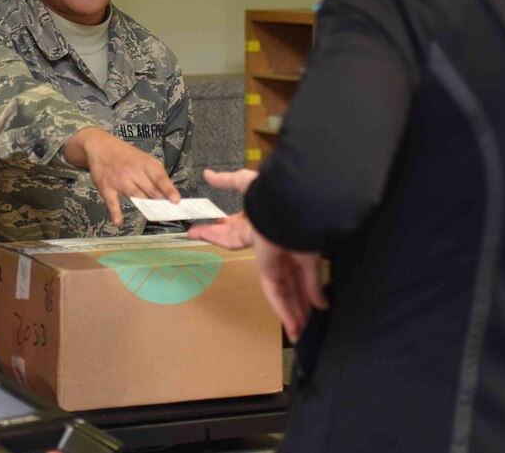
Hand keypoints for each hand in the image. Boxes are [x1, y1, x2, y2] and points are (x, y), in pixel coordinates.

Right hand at [63, 127, 179, 225]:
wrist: (100, 146)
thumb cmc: (126, 155)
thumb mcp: (143, 159)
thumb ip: (155, 174)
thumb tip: (168, 193)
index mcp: (145, 163)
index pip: (159, 178)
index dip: (168, 190)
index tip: (176, 201)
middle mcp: (133, 171)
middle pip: (149, 189)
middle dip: (160, 201)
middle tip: (169, 212)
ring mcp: (119, 180)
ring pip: (135, 196)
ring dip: (145, 206)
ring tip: (155, 216)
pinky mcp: (106, 188)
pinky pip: (112, 202)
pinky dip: (115, 212)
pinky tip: (118, 222)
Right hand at [189, 167, 326, 340]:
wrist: (291, 198)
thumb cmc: (267, 192)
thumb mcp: (246, 183)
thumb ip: (228, 180)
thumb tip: (208, 173)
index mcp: (254, 229)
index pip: (237, 241)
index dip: (234, 252)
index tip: (246, 280)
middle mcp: (273, 245)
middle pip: (275, 279)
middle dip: (282, 298)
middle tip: (289, 317)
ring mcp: (287, 256)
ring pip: (287, 290)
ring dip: (291, 311)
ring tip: (294, 331)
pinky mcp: (297, 263)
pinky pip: (293, 292)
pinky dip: (292, 311)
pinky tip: (296, 329)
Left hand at [254, 231, 327, 342]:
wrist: (286, 216)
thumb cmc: (301, 232)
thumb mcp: (311, 260)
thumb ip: (314, 284)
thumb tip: (324, 305)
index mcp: (299, 257)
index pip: (304, 285)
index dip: (309, 302)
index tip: (317, 316)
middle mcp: (286, 263)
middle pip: (293, 293)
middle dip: (298, 312)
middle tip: (305, 331)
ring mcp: (275, 267)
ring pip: (284, 297)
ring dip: (291, 316)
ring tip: (298, 334)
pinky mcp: (266, 270)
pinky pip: (275, 294)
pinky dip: (283, 310)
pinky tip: (292, 325)